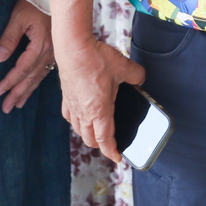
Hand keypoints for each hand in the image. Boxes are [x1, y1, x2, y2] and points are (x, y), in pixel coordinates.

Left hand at [0, 0, 55, 113]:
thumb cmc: (35, 2)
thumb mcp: (19, 17)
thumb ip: (9, 38)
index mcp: (40, 44)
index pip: (22, 69)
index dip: (9, 82)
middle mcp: (50, 51)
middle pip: (31, 77)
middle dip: (18, 93)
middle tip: (6, 108)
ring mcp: (56, 51)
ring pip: (40, 76)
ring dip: (28, 91)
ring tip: (18, 104)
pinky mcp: (58, 49)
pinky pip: (47, 70)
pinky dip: (38, 81)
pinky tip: (33, 87)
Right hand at [58, 34, 144, 162]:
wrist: (73, 48)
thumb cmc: (96, 59)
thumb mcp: (124, 67)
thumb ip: (137, 76)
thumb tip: (140, 81)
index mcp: (100, 111)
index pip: (105, 139)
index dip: (111, 151)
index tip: (117, 158)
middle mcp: (84, 113)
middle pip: (90, 139)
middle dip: (100, 145)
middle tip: (109, 143)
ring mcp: (73, 106)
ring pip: (79, 130)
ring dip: (88, 135)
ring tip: (97, 132)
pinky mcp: (65, 97)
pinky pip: (70, 117)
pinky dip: (77, 122)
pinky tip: (81, 116)